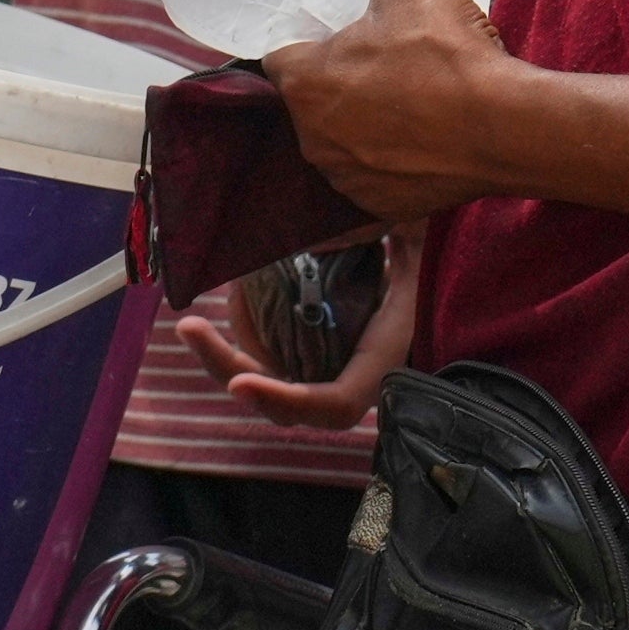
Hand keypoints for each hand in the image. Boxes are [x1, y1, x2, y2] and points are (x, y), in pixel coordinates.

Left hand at [170, 220, 426, 434]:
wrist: (439, 250)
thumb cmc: (432, 240)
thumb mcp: (412, 226)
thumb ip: (376, 227)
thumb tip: (316, 237)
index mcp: (387, 354)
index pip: (338, 402)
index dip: (289, 398)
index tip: (241, 383)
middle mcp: (357, 373)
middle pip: (285, 403)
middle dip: (230, 370)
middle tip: (189, 326)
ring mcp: (333, 365)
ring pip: (271, 379)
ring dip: (227, 353)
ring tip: (198, 314)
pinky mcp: (316, 350)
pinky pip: (272, 355)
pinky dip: (246, 332)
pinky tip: (234, 292)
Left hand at [260, 0, 521, 224]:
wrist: (506, 128)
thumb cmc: (448, 55)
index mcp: (305, 82)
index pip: (282, 55)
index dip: (309, 39)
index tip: (340, 32)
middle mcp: (312, 137)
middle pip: (313, 100)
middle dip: (341, 81)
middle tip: (385, 59)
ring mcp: (346, 177)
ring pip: (343, 140)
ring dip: (366, 122)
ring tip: (410, 97)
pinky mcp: (381, 206)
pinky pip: (375, 176)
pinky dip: (393, 159)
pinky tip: (424, 137)